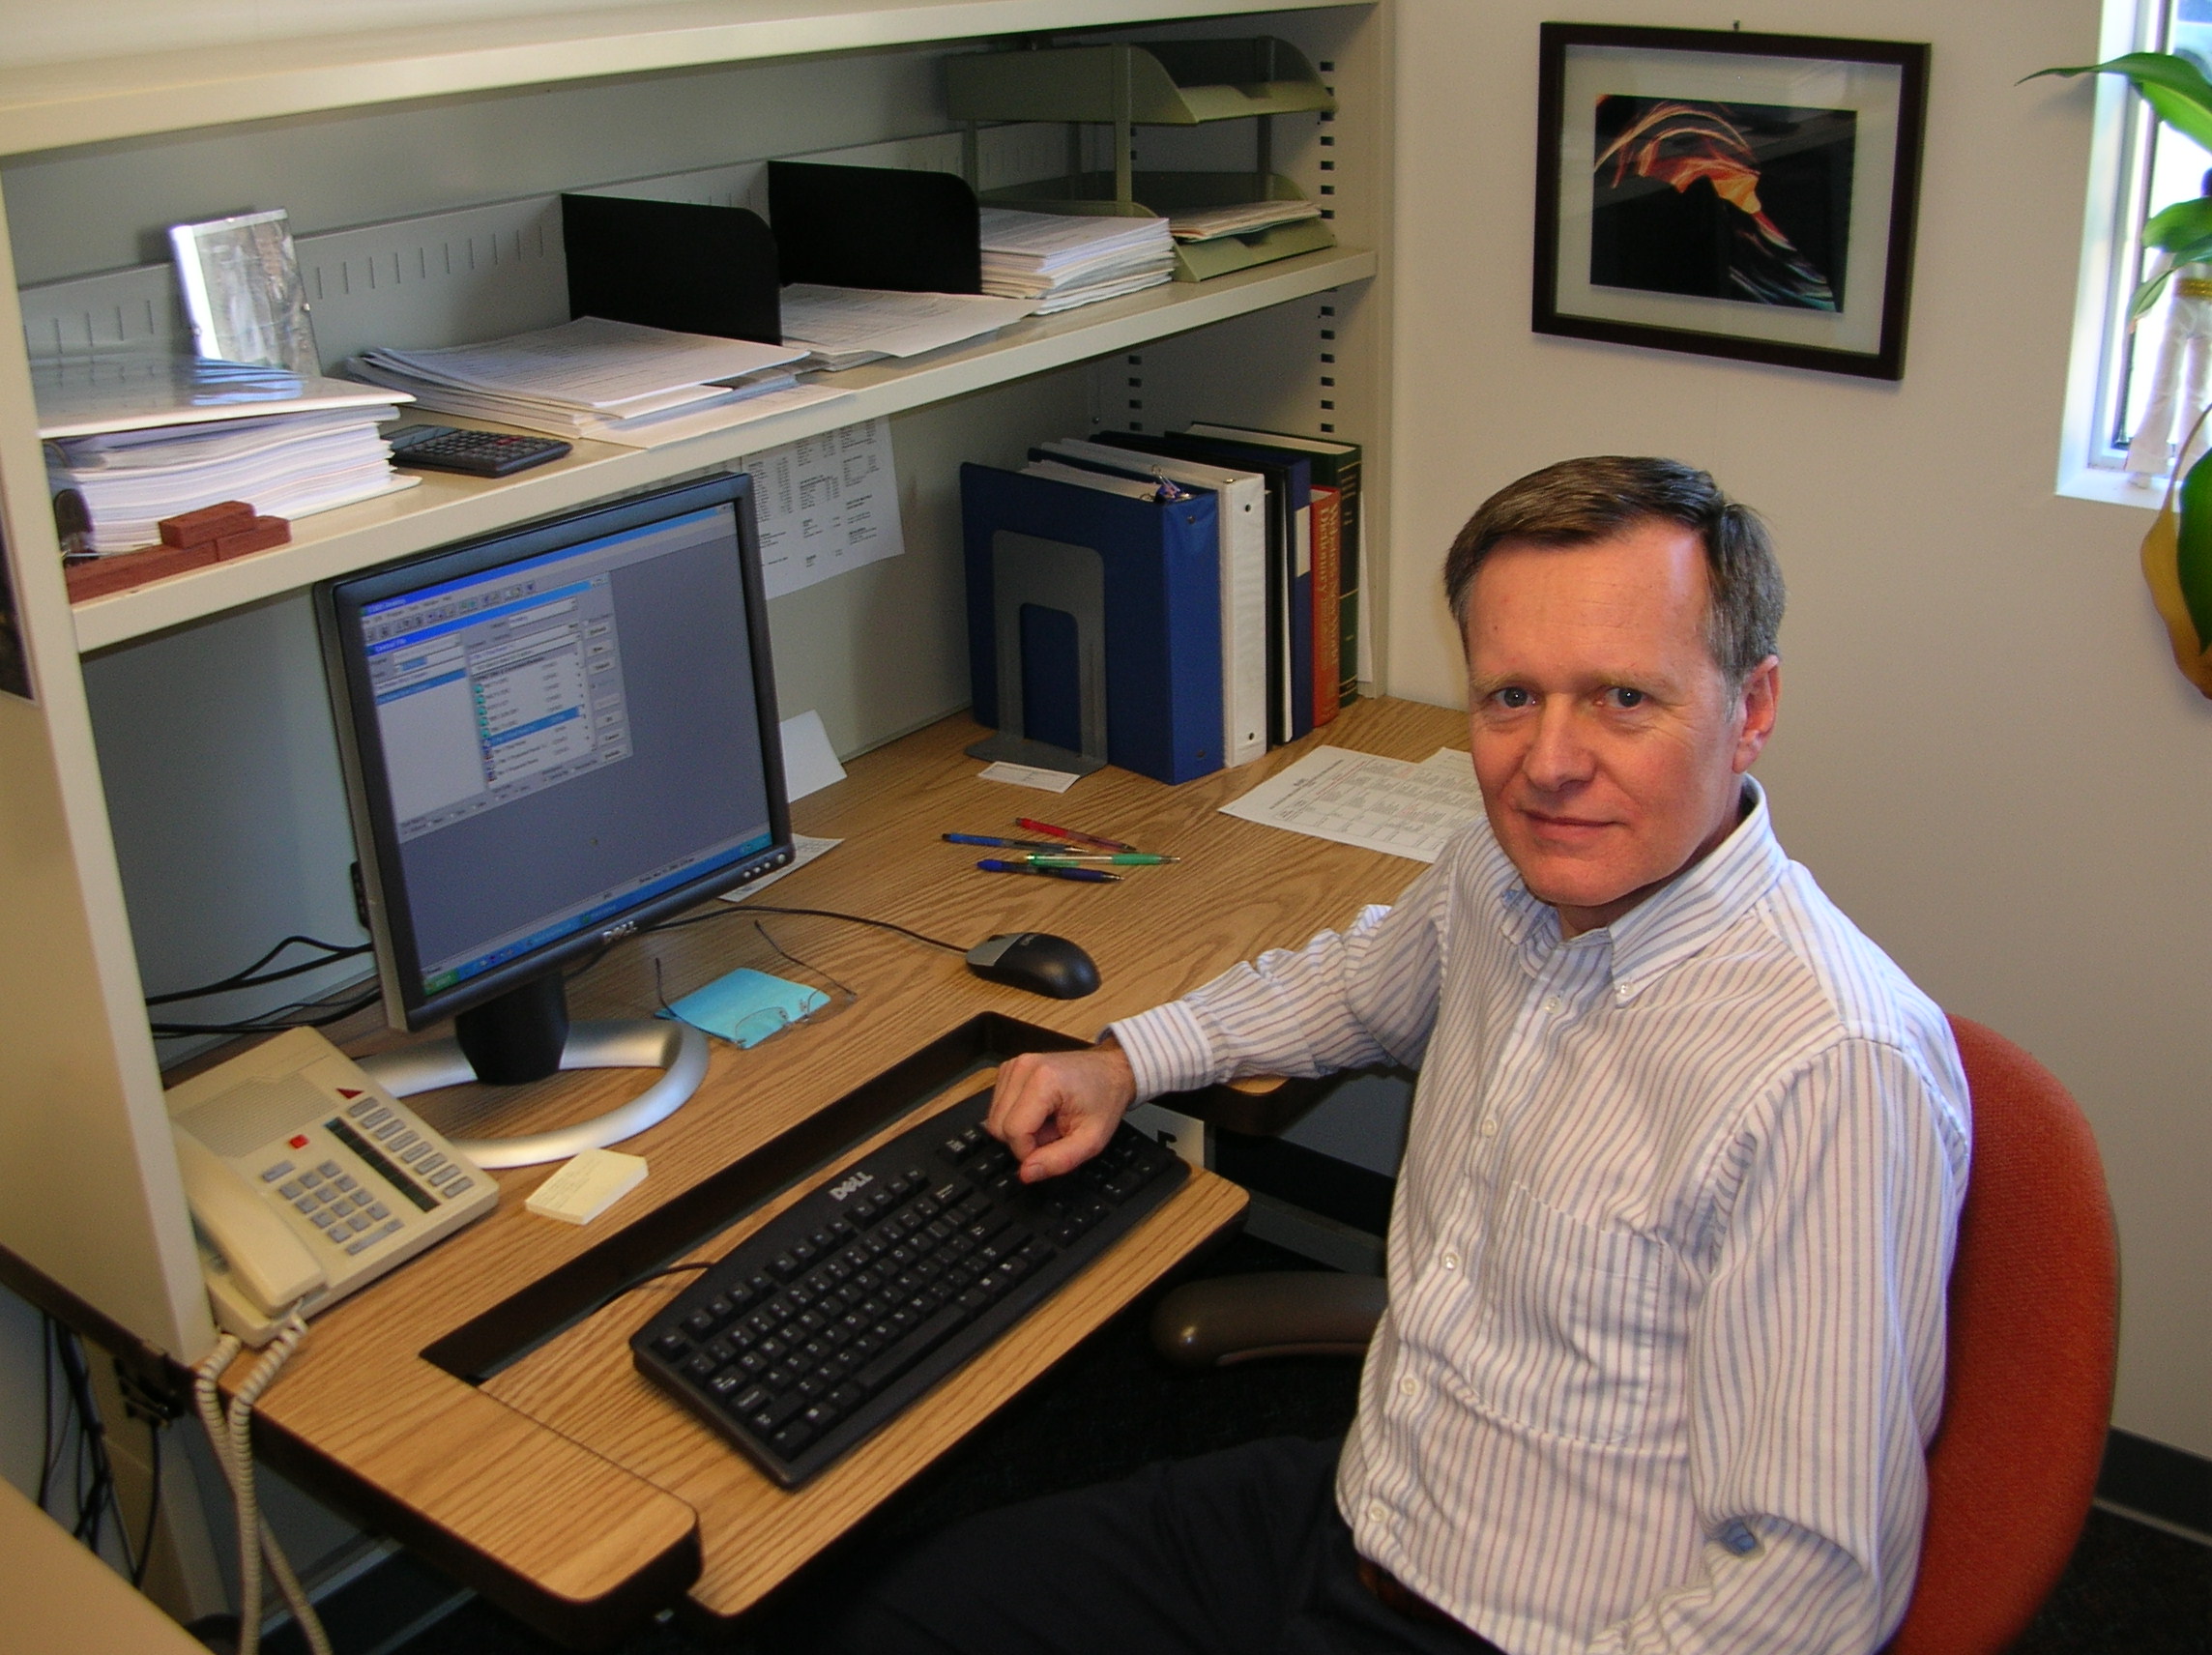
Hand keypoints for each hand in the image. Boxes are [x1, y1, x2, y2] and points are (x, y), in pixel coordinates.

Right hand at [987, 1042, 1136, 1182]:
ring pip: (994, 1119)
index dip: (1028, 1152)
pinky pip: (998, 1108)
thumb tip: (1026, 1174)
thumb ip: (1058, 1161)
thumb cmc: (1104, 1099)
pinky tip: (1040, 1111)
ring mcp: (1013, 1065)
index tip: (1051, 1150)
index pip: (1013, 1131)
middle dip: (1024, 1140)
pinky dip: (1016, 1117)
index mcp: (1044, 1080)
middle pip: (998, 1126)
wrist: (1110, 1070)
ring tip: (1049, 1120)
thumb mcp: (1091, 1140)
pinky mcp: (1009, 1069)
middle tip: (1053, 1133)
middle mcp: (1023, 1067)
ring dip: (1020, 1129)